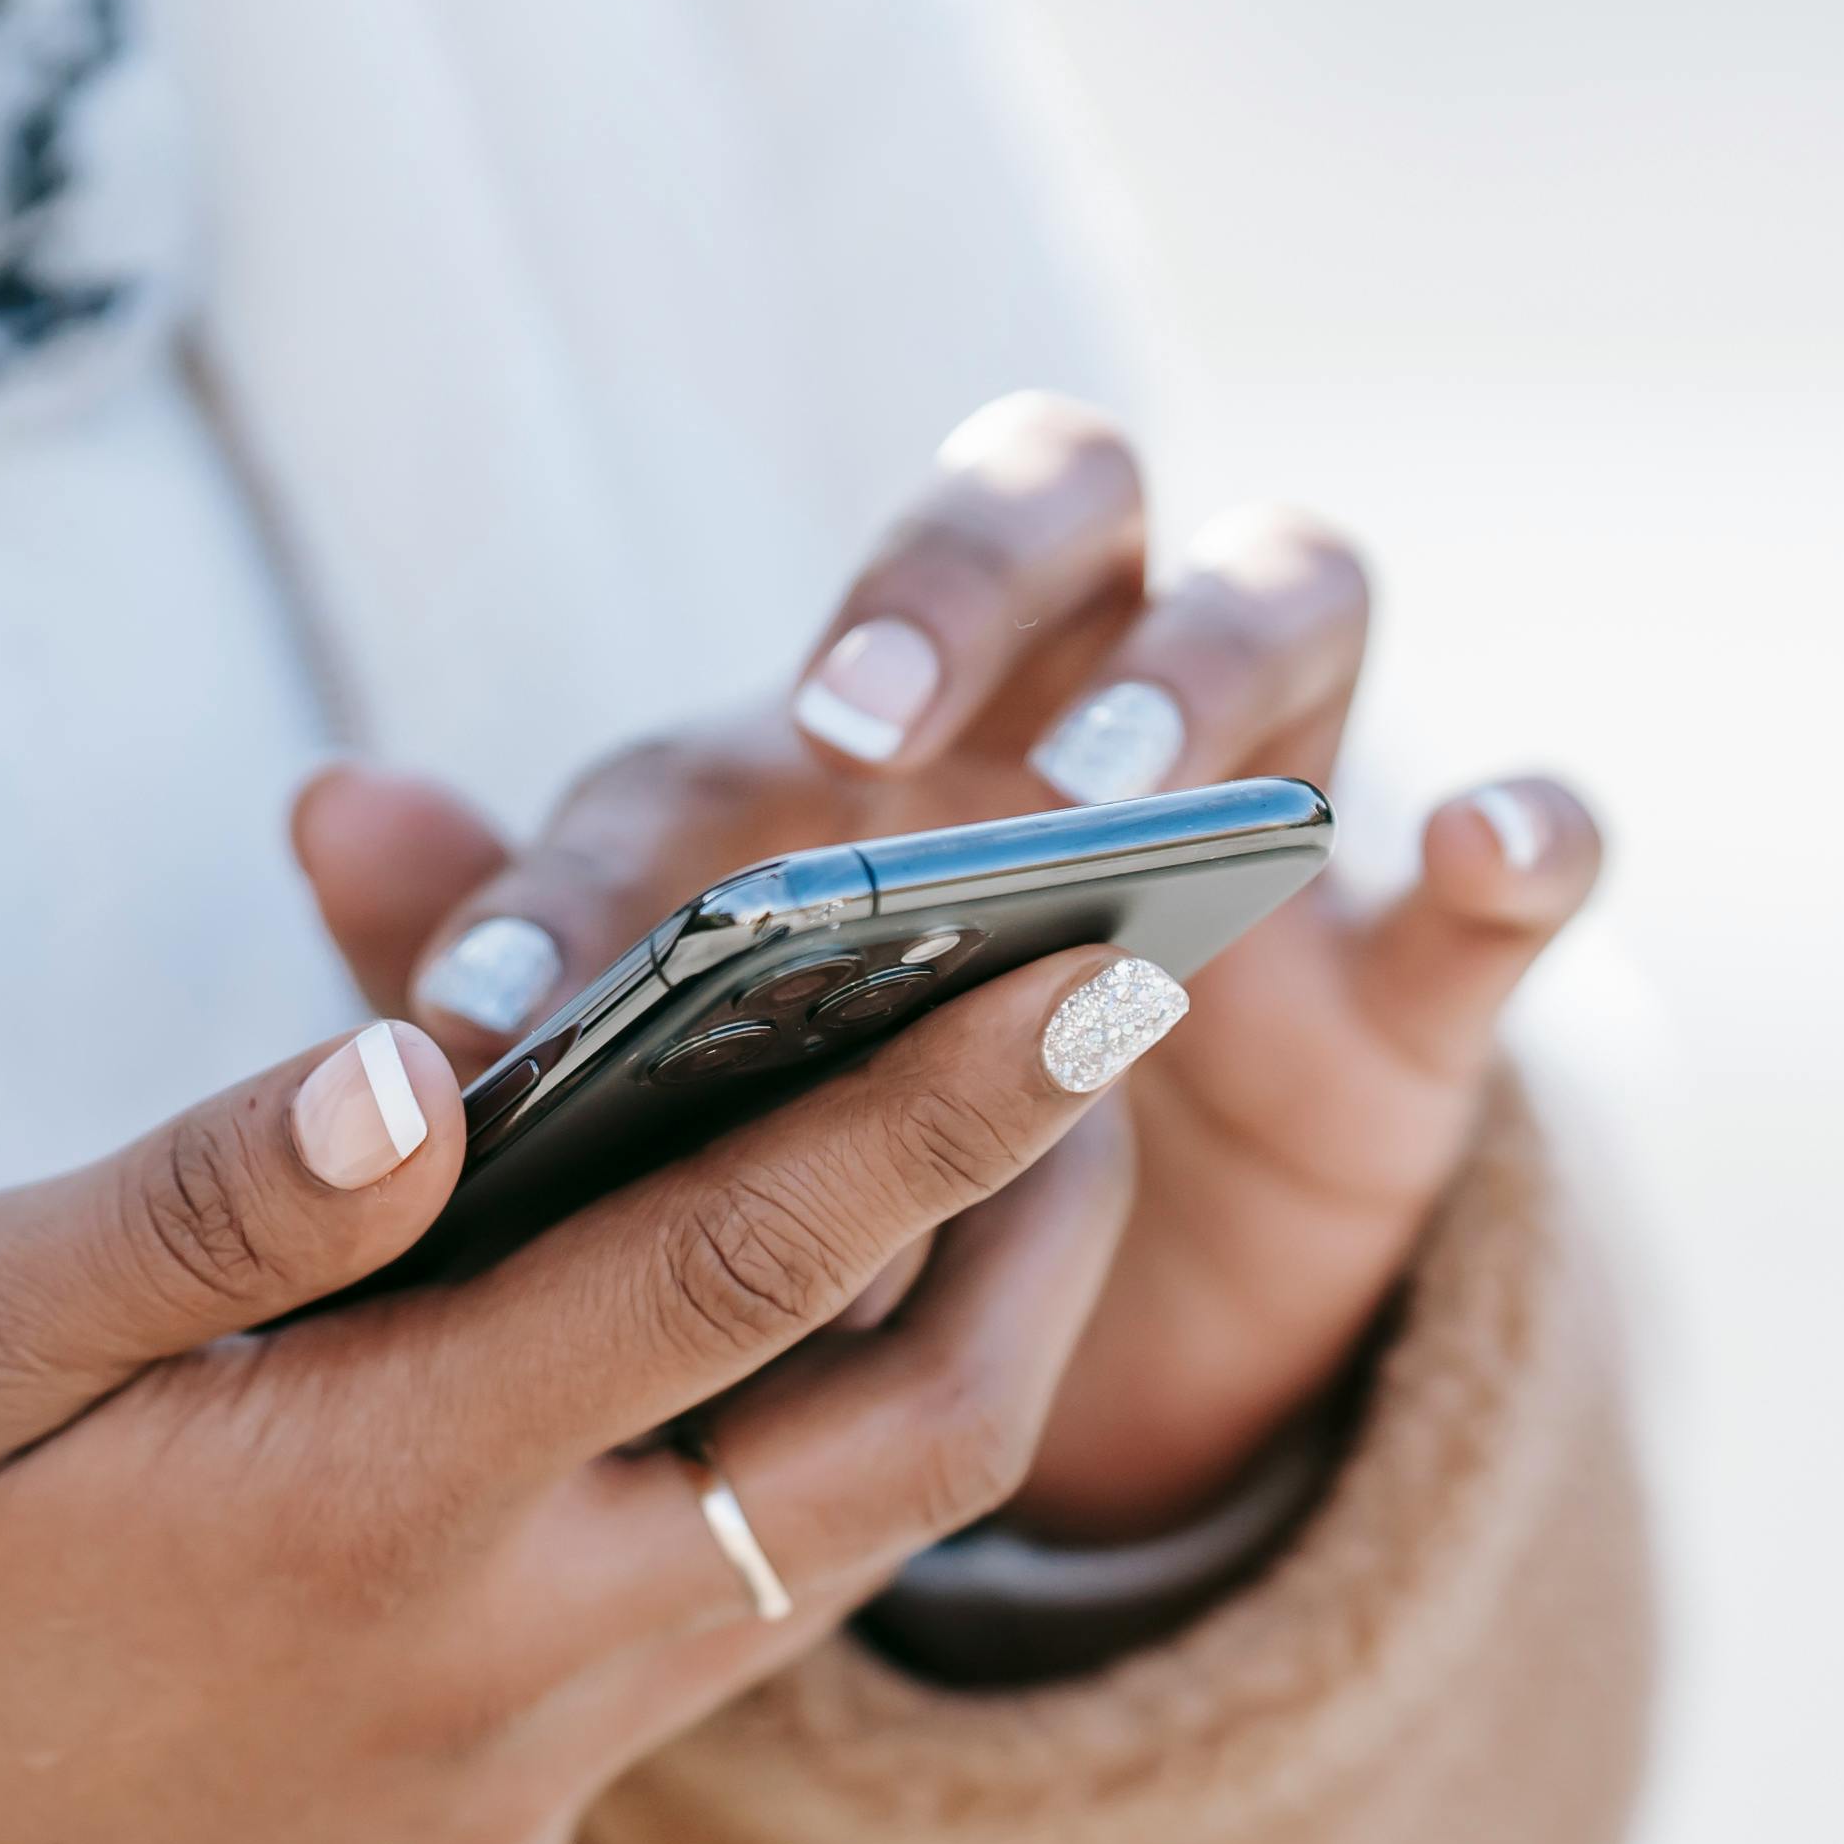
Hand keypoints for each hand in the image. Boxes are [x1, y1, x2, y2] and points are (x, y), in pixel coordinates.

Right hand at [0, 948, 1163, 1843]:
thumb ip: (213, 1196)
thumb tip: (432, 1064)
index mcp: (373, 1508)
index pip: (752, 1262)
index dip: (955, 1102)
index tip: (1111, 963)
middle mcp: (494, 1679)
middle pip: (906, 1451)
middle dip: (1040, 1241)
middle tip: (1100, 1051)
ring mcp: (506, 1807)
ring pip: (818, 1566)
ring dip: (918, 1373)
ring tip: (957, 1180)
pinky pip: (682, 1669)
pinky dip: (746, 1501)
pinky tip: (701, 1377)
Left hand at [294, 395, 1602, 1541]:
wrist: (1070, 1343)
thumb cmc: (834, 1143)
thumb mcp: (674, 1082)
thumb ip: (512, 945)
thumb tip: (322, 807)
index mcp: (882, 713)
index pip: (762, 675)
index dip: (648, 807)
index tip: (527, 980)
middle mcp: (1081, 690)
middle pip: (1056, 501)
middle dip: (952, 585)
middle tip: (843, 728)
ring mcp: (1279, 800)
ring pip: (1291, 598)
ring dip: (1199, 678)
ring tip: (1105, 809)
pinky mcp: (1421, 974)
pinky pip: (1516, 860)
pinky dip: (1521, 831)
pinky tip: (1482, 852)